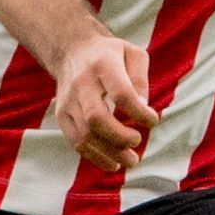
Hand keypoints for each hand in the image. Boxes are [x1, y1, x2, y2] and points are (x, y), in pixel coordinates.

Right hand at [54, 34, 156, 171]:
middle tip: (137, 141)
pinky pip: (76, 142)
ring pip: (85, 134)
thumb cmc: (110, 55)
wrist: (72, 50)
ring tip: (131, 160)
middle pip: (97, 118)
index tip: (152, 120)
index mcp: (103, 65)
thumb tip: (143, 107)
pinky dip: (95, 157)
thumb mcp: (133, 54)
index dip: (139, 113)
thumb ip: (141, 79)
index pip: (121, 94)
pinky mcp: (61, 115)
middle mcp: (81, 83)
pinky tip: (113, 163)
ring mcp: (68, 101)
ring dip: (110, 153)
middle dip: (120, 137)